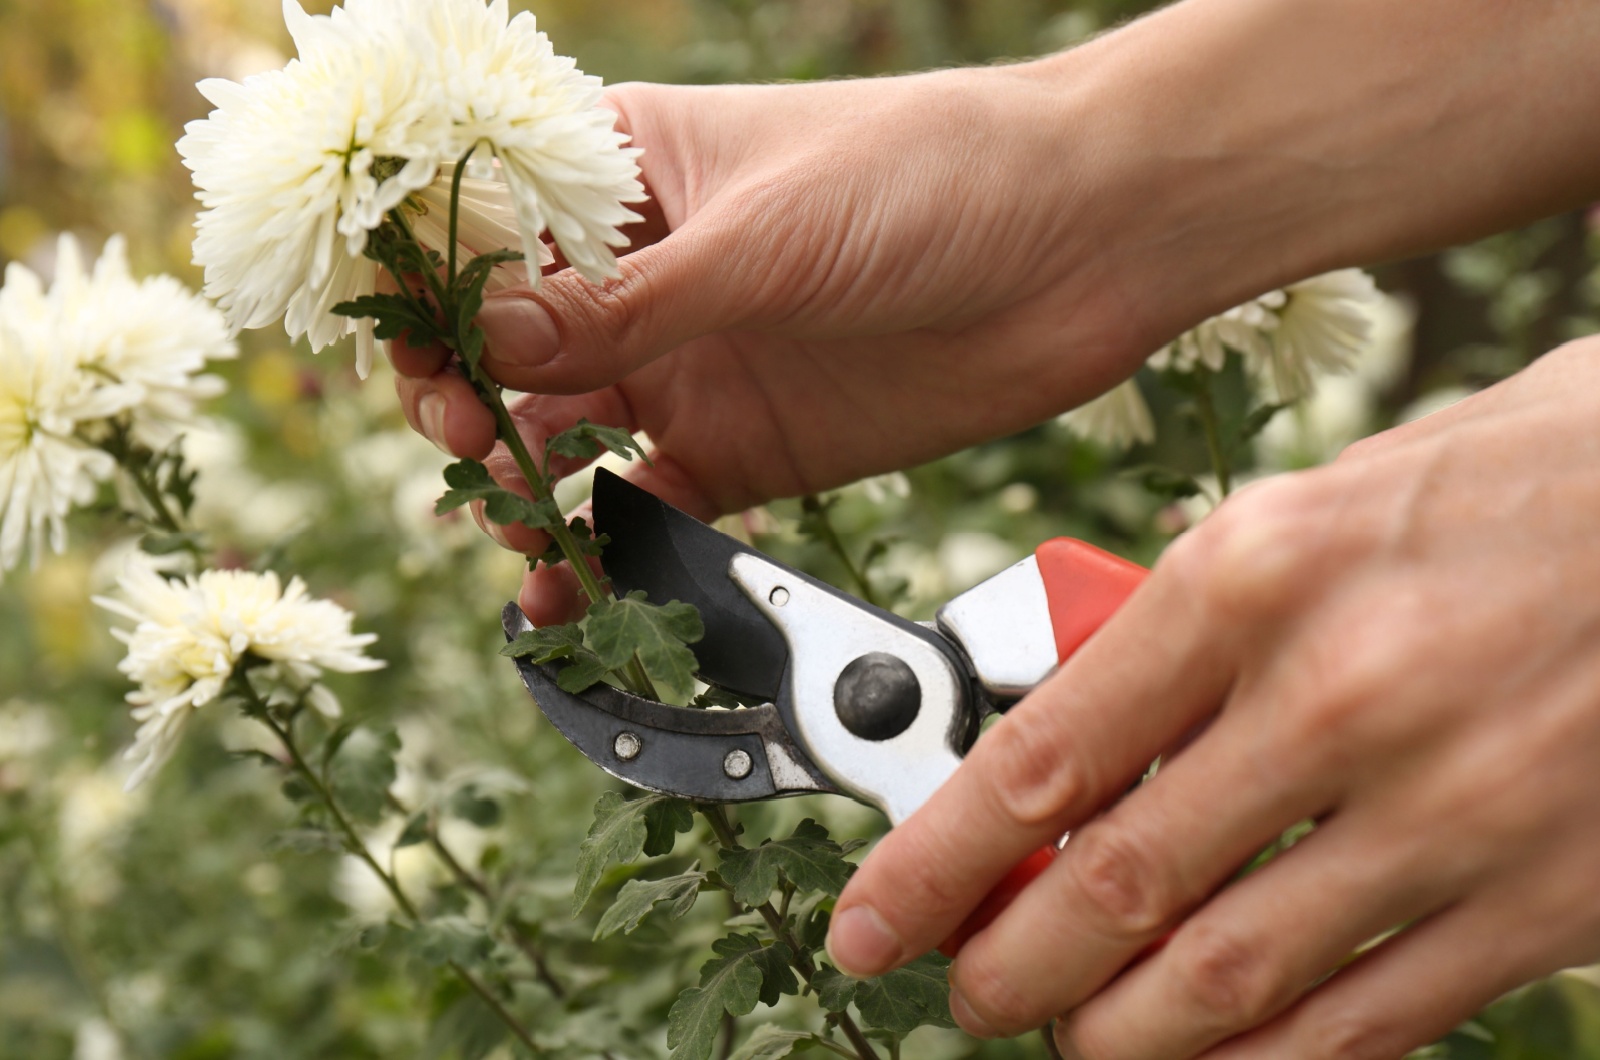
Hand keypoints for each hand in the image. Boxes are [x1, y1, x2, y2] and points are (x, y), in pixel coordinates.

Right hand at [391, 63, 1181, 621]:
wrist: (1087, 246)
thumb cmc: (931, 178)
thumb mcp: (763, 233)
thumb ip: (625, 305)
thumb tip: (488, 344)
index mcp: (628, 171)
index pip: (479, 223)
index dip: (423, 283)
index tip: (401, 346)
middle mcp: (646, 271)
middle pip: (502, 343)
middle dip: (463, 391)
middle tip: (466, 436)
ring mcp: (692, 362)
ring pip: (562, 434)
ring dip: (522, 481)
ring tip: (515, 522)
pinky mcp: (747, 447)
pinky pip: (646, 508)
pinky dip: (606, 547)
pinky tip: (574, 584)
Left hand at [827, 336, 1599, 1057]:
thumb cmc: (1516, 477)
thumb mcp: (1319, 503)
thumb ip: (1196, 616)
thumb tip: (1083, 713)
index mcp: (1256, 575)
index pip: (1039, 760)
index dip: (930, 866)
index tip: (875, 923)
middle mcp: (1339, 697)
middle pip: (1117, 892)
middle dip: (1010, 971)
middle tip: (969, 994)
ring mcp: (1449, 809)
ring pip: (1226, 983)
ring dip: (1119, 1036)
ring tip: (1073, 1038)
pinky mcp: (1545, 897)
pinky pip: (1366, 1023)